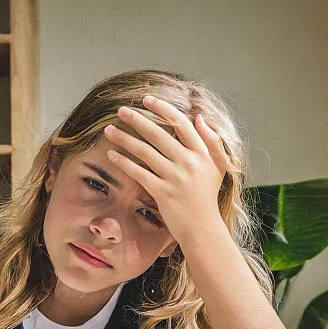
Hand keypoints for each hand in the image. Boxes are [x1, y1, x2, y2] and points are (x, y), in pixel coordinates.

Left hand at [102, 95, 231, 245]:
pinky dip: (124, 162)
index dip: (163, 109)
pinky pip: (139, 172)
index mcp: (202, 153)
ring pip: (145, 152)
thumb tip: (199, 117)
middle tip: (120, 110)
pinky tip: (112, 154)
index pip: (181, 123)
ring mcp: (175, 178)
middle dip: (137, 119)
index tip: (147, 99)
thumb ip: (213, 141)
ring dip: (124, 139)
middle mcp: (189, 163)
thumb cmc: (207, 197)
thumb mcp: (218, 167)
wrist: (203, 229)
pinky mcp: (162, 193)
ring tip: (109, 130)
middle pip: (159, 134)